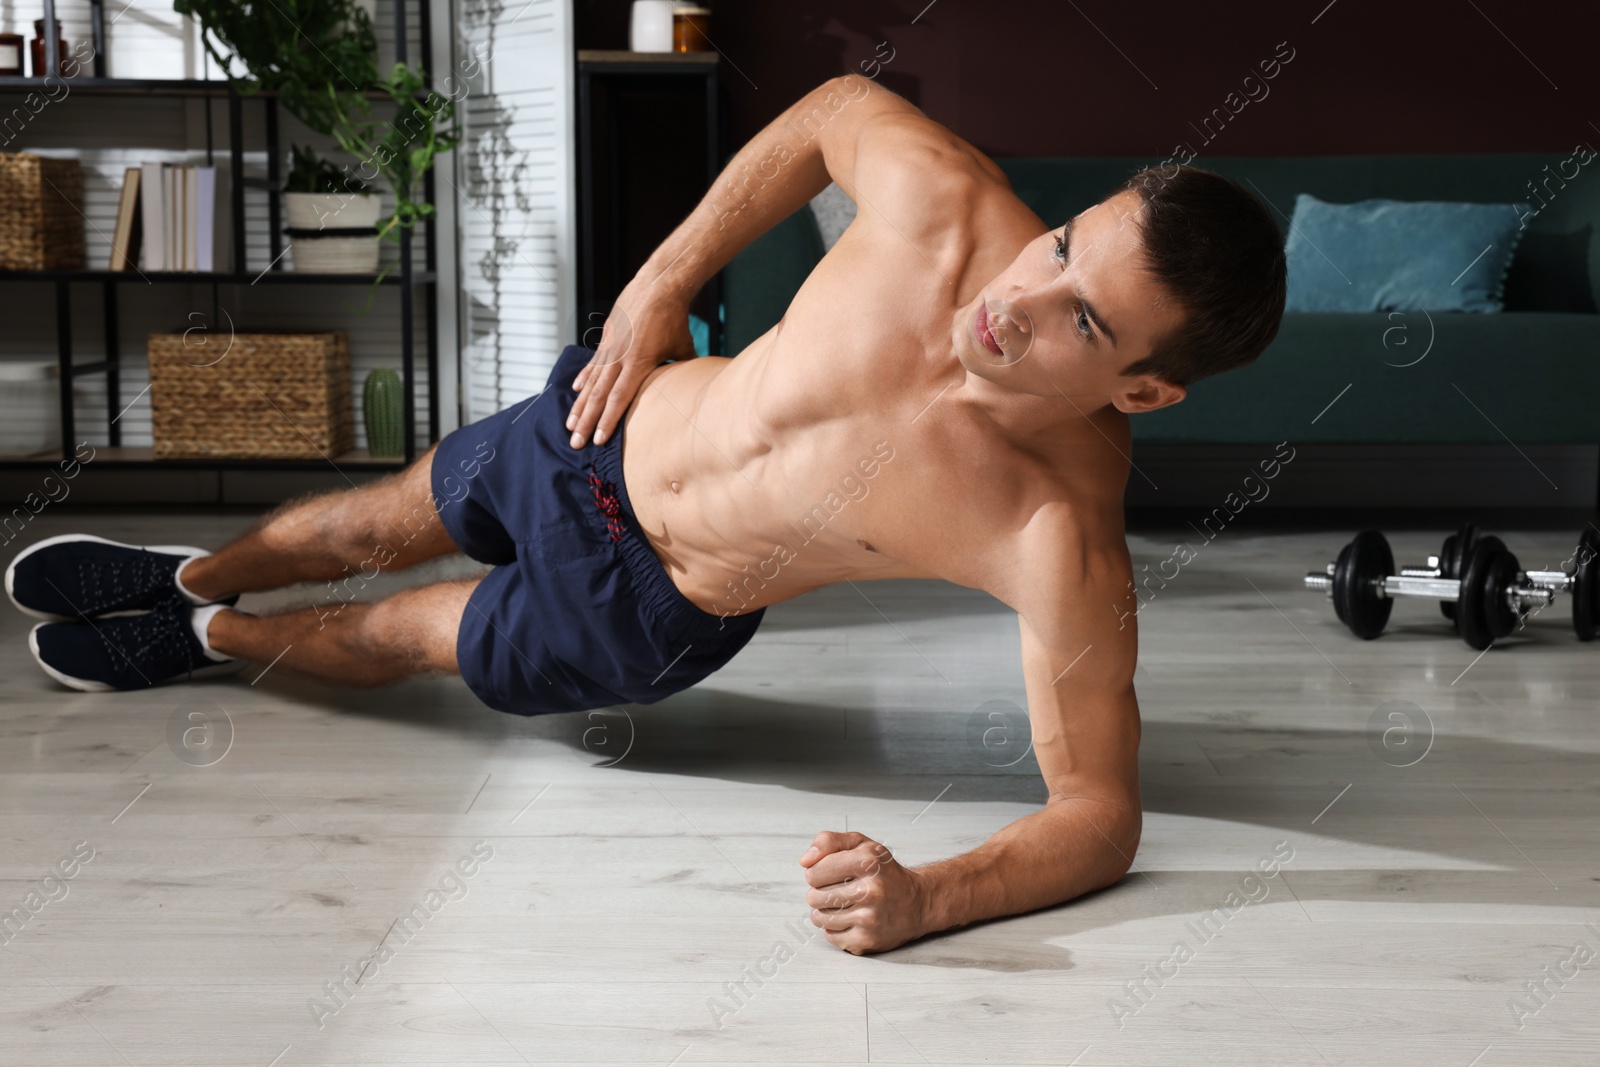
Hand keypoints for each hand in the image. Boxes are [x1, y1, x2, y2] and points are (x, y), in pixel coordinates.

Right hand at [565, 276, 696, 447]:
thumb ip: (681, 372)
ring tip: (570, 424)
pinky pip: (593, 364)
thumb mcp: (682, 348)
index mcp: (638, 362)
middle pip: (598, 397)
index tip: (598, 441)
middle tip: (576, 443)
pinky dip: (584, 379)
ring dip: (580, 406)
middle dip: (587, 422)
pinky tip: (576, 391)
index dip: (607, 421)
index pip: (619, 399)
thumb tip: (693, 391)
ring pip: (590, 383)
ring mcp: (610, 347)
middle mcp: (619, 357)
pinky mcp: (606, 339)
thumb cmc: (674, 319)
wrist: (658, 286)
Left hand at [800, 831, 928, 954]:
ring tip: (843, 904)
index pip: (813, 872)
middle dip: (820, 892)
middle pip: (814, 896)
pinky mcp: (867, 940)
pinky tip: (850, 918)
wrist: (917, 903)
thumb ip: (830, 842)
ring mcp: (869, 918)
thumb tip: (805, 861)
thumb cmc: (886, 873)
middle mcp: (870, 890)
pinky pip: (830, 936)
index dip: (818, 872)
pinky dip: (834, 928)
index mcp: (867, 862)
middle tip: (839, 889)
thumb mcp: (863, 845)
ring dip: (825, 911)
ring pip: (819, 918)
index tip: (831, 873)